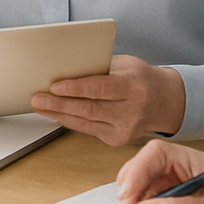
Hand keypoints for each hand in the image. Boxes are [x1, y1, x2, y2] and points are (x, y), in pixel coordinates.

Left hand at [30, 55, 185, 144]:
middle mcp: (132, 110)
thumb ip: (98, 66)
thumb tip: (65, 65)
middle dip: (59, 104)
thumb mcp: (124, 64)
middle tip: (37, 98)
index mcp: (133, 87)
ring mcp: (126, 128)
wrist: (165, 101)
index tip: (55, 85)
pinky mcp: (119, 139)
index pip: (100, 88)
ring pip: (86, 122)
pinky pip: (89, 130)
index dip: (76, 88)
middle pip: (90, 108)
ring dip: (58, 114)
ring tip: (39, 106)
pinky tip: (55, 115)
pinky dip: (70, 122)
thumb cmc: (140, 77)